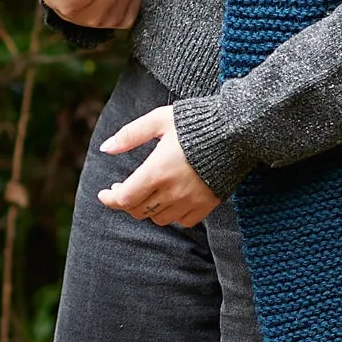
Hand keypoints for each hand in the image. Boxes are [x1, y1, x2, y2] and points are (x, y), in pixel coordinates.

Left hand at [97, 105, 219, 227]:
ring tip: (148, 192)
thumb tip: (105, 149)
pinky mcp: (207, 205)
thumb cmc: (194, 121)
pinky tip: (171, 200)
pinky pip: (183, 221)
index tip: (105, 193)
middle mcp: (172, 191)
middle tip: (124, 188)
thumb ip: (130, 135)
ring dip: (148, 209)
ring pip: (159, 219)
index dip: (110, 199)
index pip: (124, 199)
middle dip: (127, 202)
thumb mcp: (159, 120)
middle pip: (138, 211)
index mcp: (157, 171)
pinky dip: (173, 215)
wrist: (237, 130)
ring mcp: (191, 201)